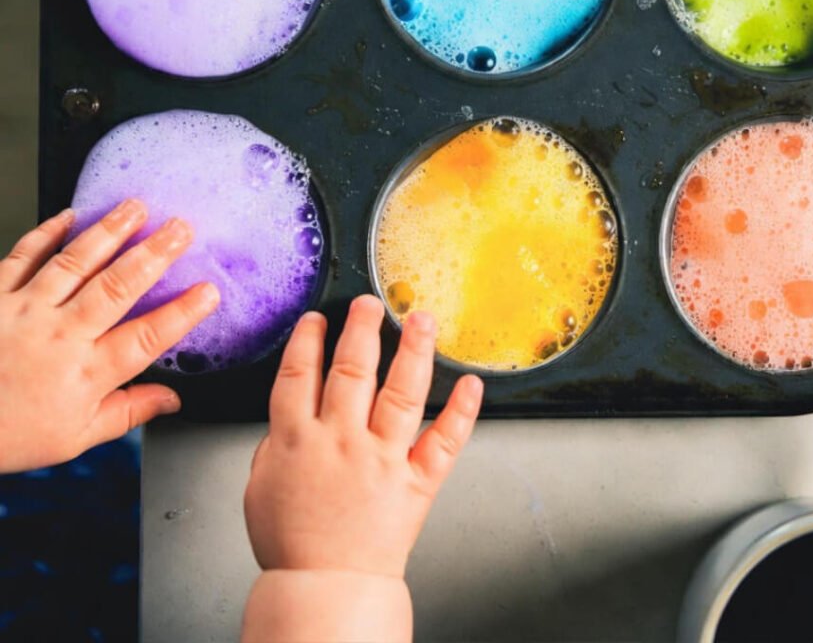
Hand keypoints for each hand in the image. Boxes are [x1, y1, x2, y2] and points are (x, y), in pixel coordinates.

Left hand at [0, 200, 219, 472]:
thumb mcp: (74, 437)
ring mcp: (24, 312)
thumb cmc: (8, 434)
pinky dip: (47, 232)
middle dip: (154, 254)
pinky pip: (23, 256)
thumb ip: (128, 412)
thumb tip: (171, 400)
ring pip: (75, 263)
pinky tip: (71, 215)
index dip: (182, 314)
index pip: (145, 340)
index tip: (209, 292)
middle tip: (181, 228)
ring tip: (137, 207)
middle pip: (116, 288)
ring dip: (109, 231)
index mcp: (85, 374)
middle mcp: (58, 337)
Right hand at [244, 295, 483, 577]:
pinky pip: (444, 442)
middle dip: (362, 329)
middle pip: (352, 370)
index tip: (319, 318)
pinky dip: (461, 412)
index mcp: (297, 441)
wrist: (325, 589)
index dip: (308, 340)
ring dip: (413, 351)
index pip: (299, 374)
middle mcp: (342, 441)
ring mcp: (382, 459)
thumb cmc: (292, 543)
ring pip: (401, 393)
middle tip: (370, 303)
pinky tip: (471, 385)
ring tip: (421, 319)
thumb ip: (273, 444)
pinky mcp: (416, 481)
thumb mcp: (260, 488)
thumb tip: (287, 415)